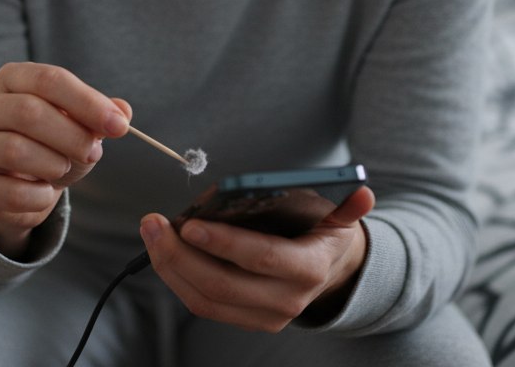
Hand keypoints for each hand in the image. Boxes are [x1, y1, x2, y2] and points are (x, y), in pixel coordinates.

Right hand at [0, 62, 129, 258]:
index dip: (88, 103)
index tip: (119, 126)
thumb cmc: (52, 146)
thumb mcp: (81, 125)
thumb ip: (101, 116)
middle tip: (94, 152)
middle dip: (72, 136)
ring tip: (64, 168)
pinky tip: (46, 192)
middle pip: (29, 112)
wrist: (20, 189)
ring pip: (15, 150)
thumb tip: (122, 112)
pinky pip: (11, 192)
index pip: (49, 80)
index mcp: (12, 78)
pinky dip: (40, 197)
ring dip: (54, 164)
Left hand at [139, 186, 374, 331]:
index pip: (260, 258)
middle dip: (179, 255)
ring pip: (205, 299)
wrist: (332, 275)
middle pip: (221, 285)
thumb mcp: (339, 218)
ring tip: (151, 232)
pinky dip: (177, 278)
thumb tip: (363, 194)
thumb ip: (349, 207)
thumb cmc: (323, 234)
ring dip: (170, 267)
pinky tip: (161, 250)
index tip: (190, 225)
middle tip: (153, 224)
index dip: (223, 244)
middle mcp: (285, 300)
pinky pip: (203, 304)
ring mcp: (264, 316)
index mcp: (308, 269)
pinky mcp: (245, 319)